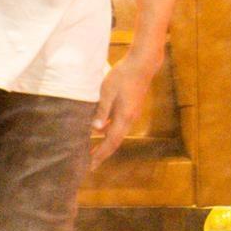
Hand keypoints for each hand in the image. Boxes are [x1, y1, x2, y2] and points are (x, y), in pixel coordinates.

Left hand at [89, 50, 157, 168]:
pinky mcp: (130, 108)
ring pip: (116, 133)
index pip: (110, 142)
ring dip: (104, 143)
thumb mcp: (107, 92)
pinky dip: (108, 131)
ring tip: (91, 149)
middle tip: (89, 163)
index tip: (90, 165)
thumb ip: (101, 110)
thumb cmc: (122, 76)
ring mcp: (131, 114)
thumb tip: (95, 129)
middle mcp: (129, 119)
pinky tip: (98, 130)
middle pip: (114, 141)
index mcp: (124, 117)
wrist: (141, 65)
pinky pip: (118, 125)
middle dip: (101, 153)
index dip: (100, 154)